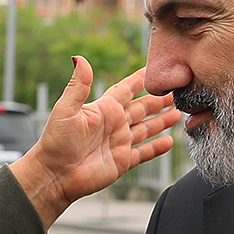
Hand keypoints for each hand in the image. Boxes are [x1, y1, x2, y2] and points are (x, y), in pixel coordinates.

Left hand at [10, 57, 178, 226]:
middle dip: (159, 100)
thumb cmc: (55, 142)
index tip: (155, 69)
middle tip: (177, 92)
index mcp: (103, 109)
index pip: (126, 89)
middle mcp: (113, 124)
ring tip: (178, 113)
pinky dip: (157, 148)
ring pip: (146, 129)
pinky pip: (143, 153)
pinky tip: (169, 141)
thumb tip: (79, 58)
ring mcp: (119, 143)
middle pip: (142, 108)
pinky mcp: (122, 162)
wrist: (54, 175)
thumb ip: (78, 85)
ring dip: (161, 121)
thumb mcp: (66, 109)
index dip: (140, 79)